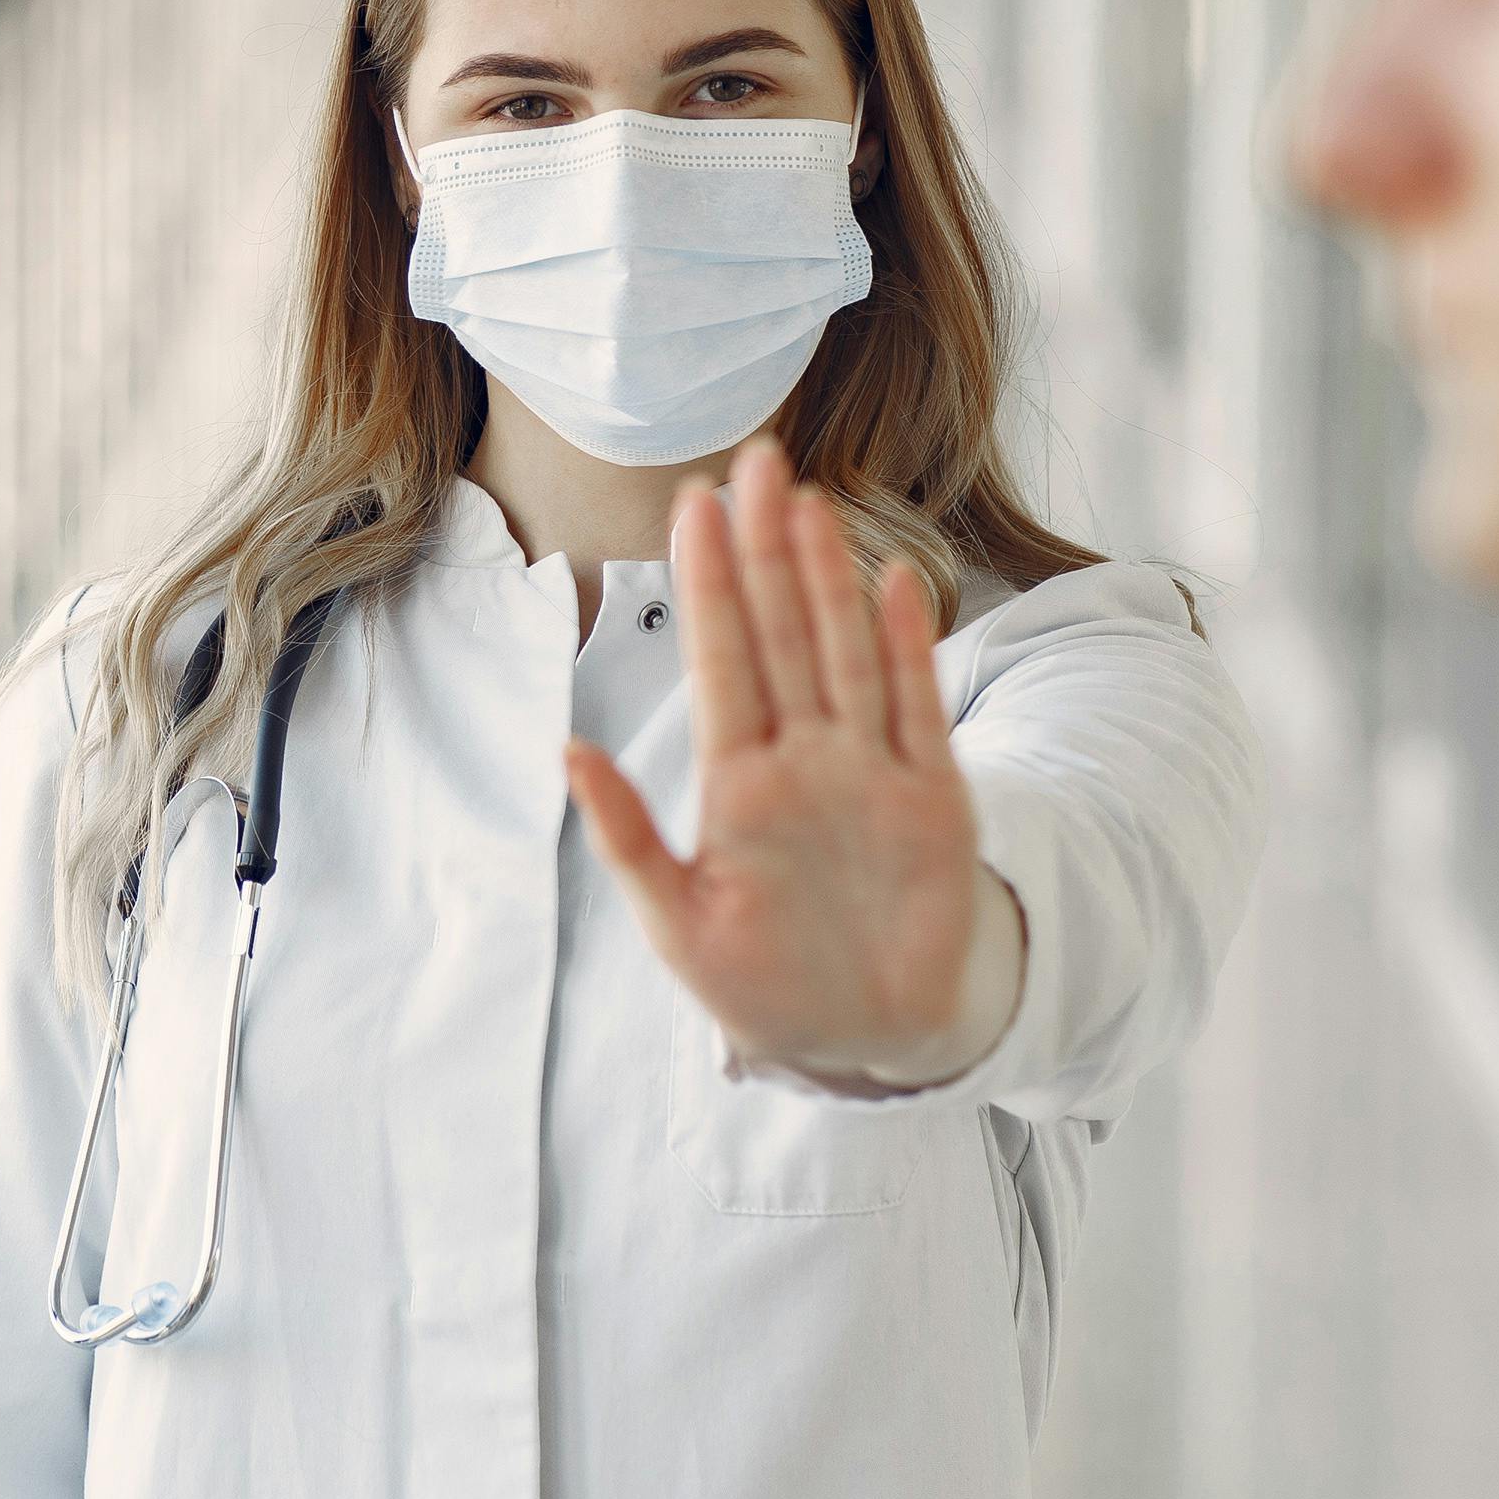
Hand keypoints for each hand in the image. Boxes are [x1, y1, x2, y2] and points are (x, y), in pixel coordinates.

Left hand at [563, 443, 1025, 1093]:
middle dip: (765, 550)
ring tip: (807, 505)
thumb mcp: (678, 923)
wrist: (868, 1036)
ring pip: (845, 652)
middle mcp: (805, 758)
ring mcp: (870, 770)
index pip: (722, 660)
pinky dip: (908, 649)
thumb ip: (627, 840)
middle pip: (782, 634)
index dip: (710, 584)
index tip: (692, 507)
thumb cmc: (765, 982)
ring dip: (827, 580)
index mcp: (739, 782)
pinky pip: (918, 709)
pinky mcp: (932, 798)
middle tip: (751, 461)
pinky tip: (892, 583)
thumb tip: (566, 753)